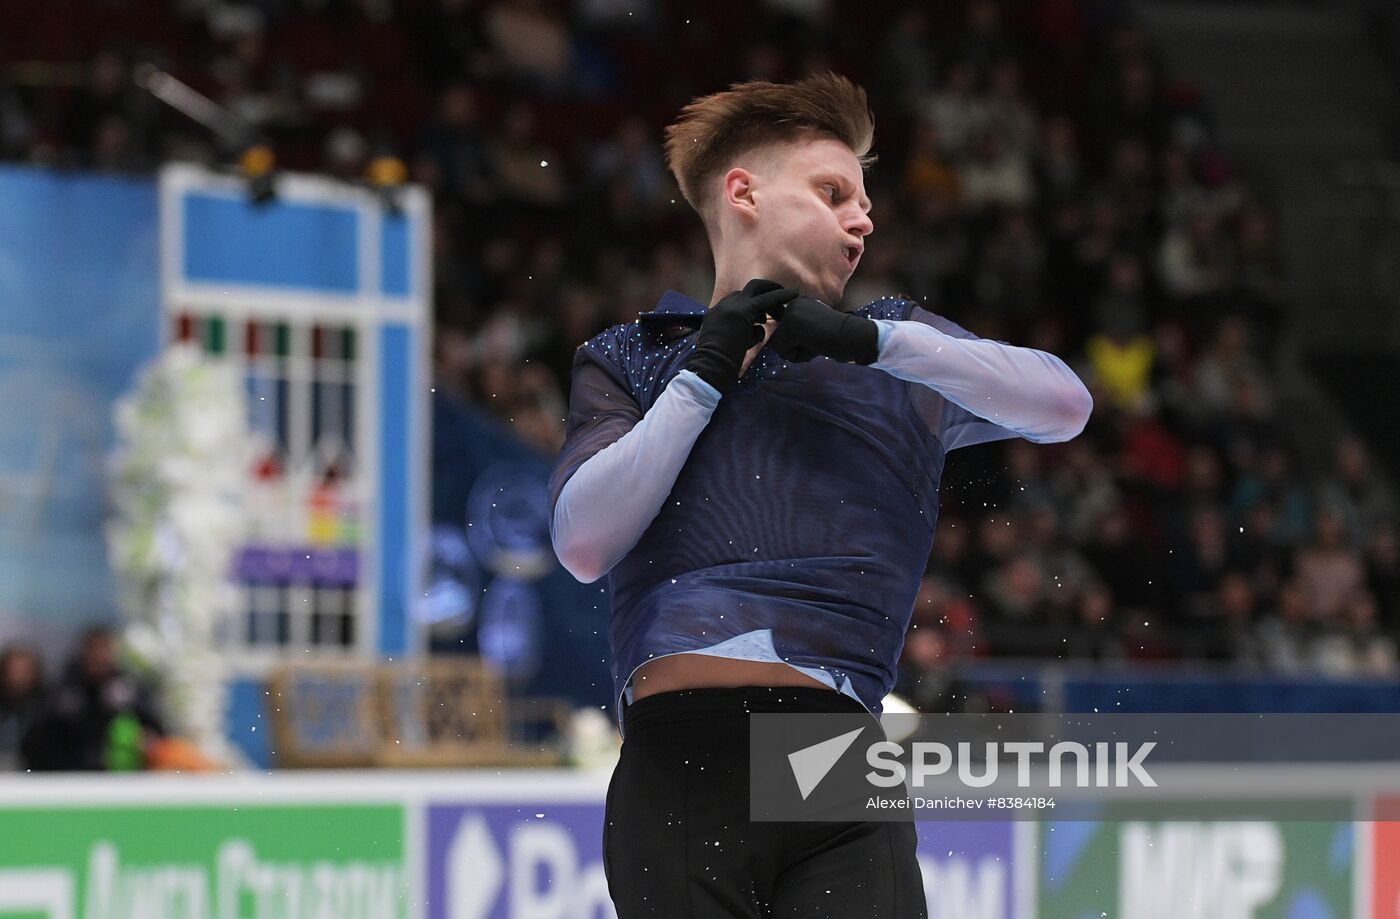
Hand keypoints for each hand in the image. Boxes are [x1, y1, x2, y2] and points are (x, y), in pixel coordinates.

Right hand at [685, 279, 797, 393]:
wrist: (711, 365)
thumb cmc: (717, 364)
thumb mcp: (728, 344)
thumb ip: (742, 333)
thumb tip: (758, 330)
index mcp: (716, 314)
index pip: (736, 301)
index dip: (752, 306)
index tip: (764, 315)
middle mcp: (723, 306)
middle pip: (746, 292)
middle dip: (763, 293)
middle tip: (778, 302)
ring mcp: (732, 306)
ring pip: (756, 290)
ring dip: (772, 297)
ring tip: (785, 309)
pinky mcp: (744, 310)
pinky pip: (766, 299)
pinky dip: (781, 295)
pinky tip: (794, 295)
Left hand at [769, 296, 879, 364]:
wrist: (853, 336)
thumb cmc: (838, 338)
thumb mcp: (813, 330)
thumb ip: (796, 333)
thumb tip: (776, 344)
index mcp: (799, 303)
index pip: (784, 331)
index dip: (799, 342)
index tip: (819, 334)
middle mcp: (792, 303)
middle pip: (779, 339)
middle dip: (797, 347)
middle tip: (819, 340)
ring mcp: (790, 313)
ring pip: (779, 346)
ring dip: (798, 352)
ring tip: (817, 342)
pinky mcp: (790, 325)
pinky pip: (783, 352)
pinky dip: (799, 356)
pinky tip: (815, 345)